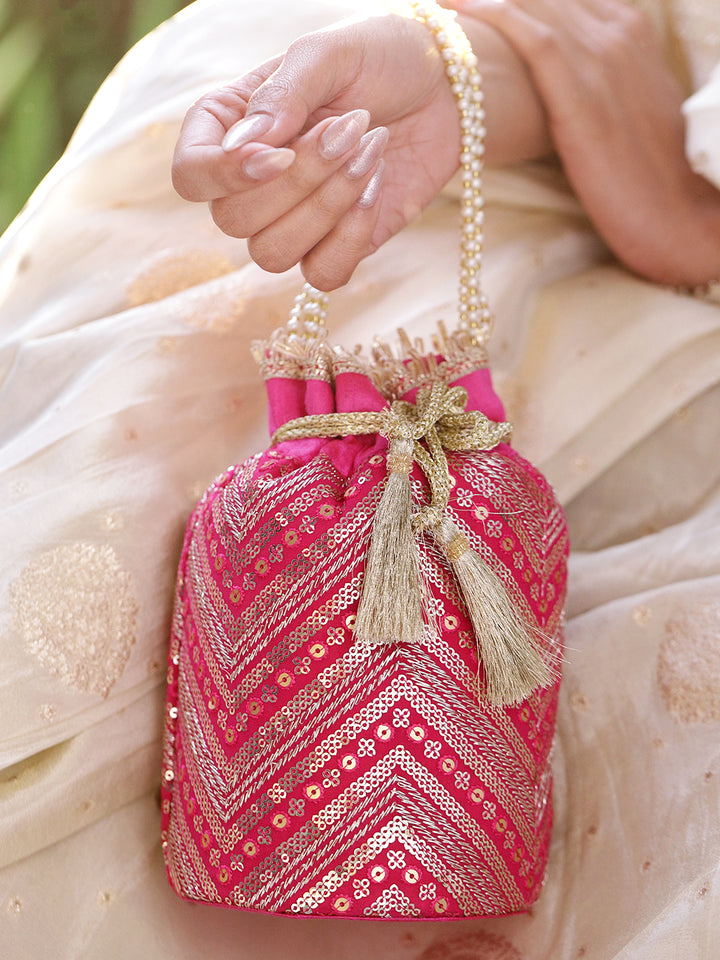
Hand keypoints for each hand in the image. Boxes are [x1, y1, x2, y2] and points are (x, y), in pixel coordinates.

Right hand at [172, 15, 463, 290]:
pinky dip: (352, 236)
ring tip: (370, 150)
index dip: (225, 176)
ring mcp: (292, 221)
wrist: (449, 90)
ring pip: (272, 255)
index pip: (191, 177)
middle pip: (234, 221)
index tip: (278, 152)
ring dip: (327, 206)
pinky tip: (377, 186)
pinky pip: (321, 275)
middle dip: (299, 179)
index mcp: (231, 128)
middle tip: (350, 126)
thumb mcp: (328, 54)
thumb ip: (282, 94)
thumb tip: (243, 148)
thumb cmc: (380, 59)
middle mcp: (251, 183)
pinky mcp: (335, 248)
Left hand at [443, 0, 719, 284]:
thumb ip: (594, 86)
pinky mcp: (582, 89)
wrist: (677, 214)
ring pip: (534, 2)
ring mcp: (603, 56)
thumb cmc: (647, 176)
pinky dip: (493, 14)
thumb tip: (552, 93)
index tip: (471, 2)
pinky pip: (533, 35)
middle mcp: (617, 31)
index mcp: (628, 31)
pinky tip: (455, 9)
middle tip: (444, 1)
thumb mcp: (624, 112)